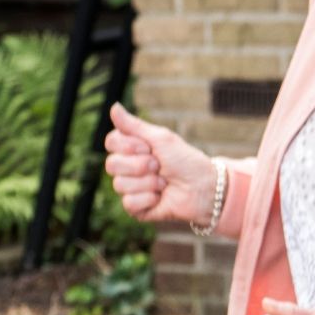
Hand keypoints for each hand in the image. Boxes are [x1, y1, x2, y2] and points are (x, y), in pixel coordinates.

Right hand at [103, 102, 220, 227]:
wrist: (204, 187)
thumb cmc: (186, 161)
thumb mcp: (161, 138)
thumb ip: (134, 125)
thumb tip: (113, 106)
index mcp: (131, 149)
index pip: (110, 143)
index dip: (129, 146)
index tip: (149, 147)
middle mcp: (127, 168)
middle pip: (111, 164)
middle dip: (140, 165)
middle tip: (159, 166)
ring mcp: (130, 188)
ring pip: (120, 185)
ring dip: (149, 183)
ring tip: (164, 182)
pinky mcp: (136, 208)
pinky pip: (129, 203)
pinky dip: (149, 199)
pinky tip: (161, 197)